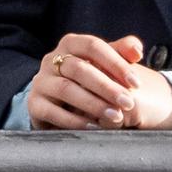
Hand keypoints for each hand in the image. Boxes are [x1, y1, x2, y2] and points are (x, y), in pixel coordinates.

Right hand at [26, 33, 171, 130]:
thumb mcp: (106, 64)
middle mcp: (50, 60)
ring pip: (66, 89)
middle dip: (106, 87)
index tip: (136, 83)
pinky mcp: (34, 104)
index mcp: (70, 44)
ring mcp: (40, 82)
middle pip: (78, 68)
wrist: (62, 104)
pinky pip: (53, 112)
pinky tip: (95, 127)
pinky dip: (75, 121)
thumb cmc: (90, 80)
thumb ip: (122, 53)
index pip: (92, 46)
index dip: (115, 63)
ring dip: (93, 104)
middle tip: (128, 103)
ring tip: (115, 117)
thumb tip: (136, 51)